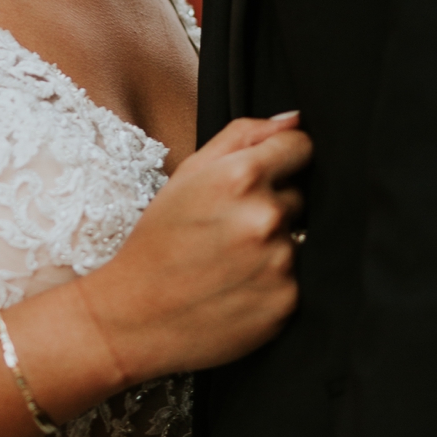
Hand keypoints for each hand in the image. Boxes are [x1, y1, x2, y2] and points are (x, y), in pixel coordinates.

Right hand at [80, 115, 309, 383]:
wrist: (135, 316)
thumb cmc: (159, 241)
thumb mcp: (187, 174)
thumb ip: (243, 135)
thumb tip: (294, 120)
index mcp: (242, 176)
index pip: (302, 147)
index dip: (282, 159)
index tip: (263, 177)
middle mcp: (266, 216)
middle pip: (300, 195)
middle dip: (272, 206)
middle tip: (229, 229)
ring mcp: (280, 262)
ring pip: (298, 238)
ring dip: (274, 246)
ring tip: (231, 261)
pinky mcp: (287, 301)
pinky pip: (297, 279)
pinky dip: (274, 282)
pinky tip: (238, 287)